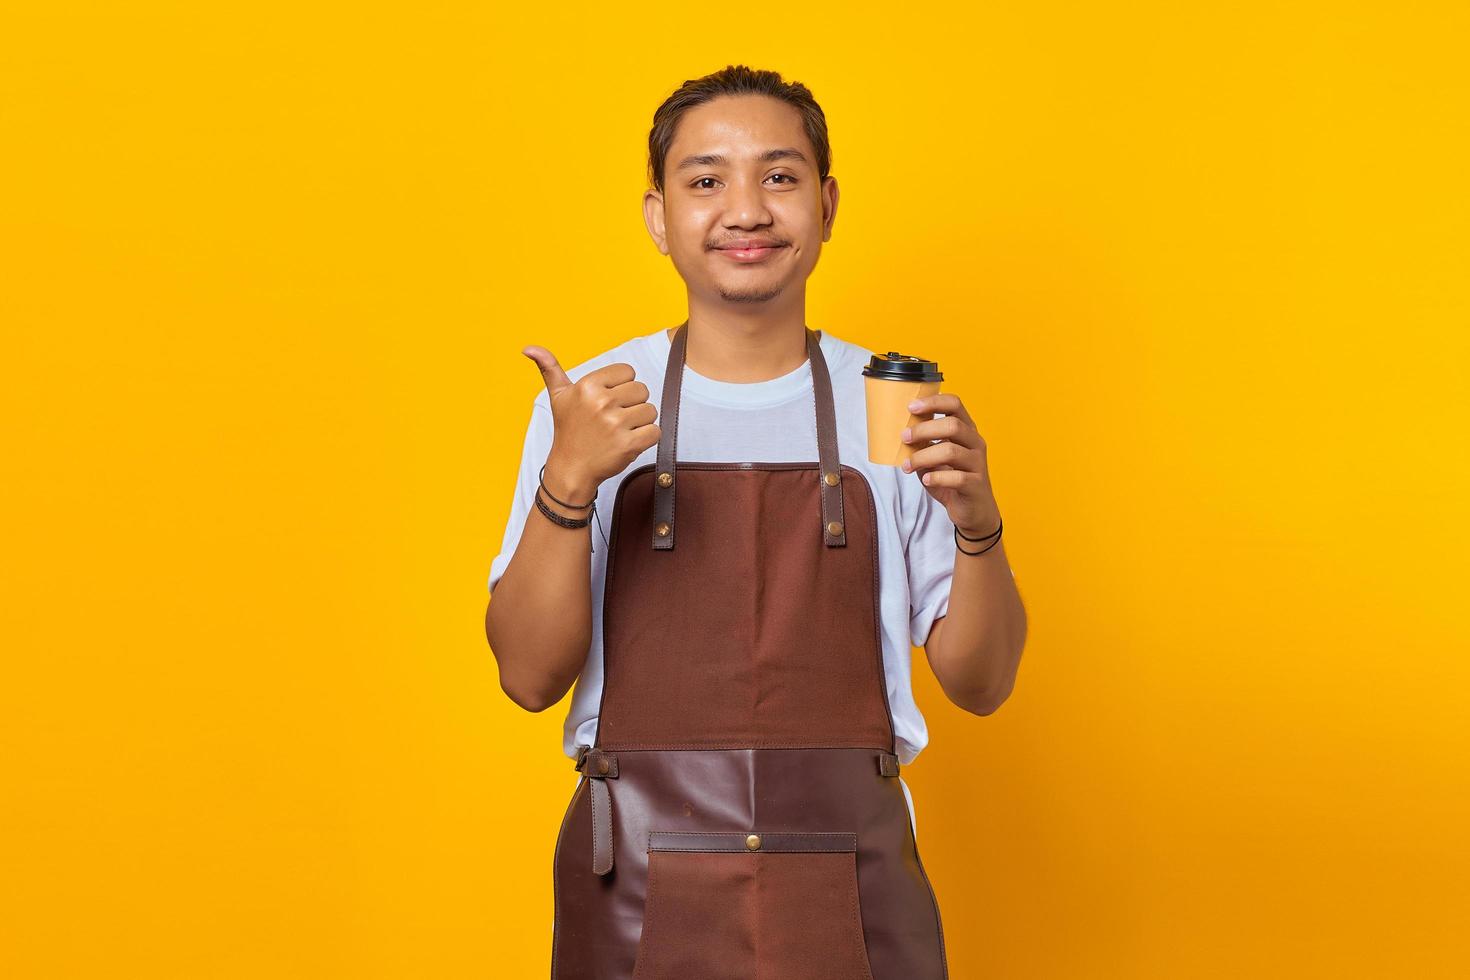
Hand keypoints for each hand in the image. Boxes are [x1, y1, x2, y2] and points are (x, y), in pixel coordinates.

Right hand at [522, 345, 660, 493]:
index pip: (628, 371)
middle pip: (642, 390)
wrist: (571, 468)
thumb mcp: (558, 396)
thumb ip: (549, 368)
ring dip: (640, 422)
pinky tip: (628, 441)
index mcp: (587, 386)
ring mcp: (615, 424)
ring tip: (620, 430)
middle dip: (632, 404)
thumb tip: (528, 348)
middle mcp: (601, 402)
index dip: (622, 386)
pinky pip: (655, 431)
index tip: (607, 401)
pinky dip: (647, 438)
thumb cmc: (568, 430)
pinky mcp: (628, 444)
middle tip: (614, 418)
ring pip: (650, 410)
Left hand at [900, 393, 1001, 536]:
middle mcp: (975, 443)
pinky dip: (936, 477)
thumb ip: (923, 445)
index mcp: (966, 430)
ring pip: (951, 451)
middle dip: (923, 429)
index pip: (955, 405)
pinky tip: (926, 479)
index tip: (911, 407)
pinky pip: (956, 477)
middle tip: (904, 438)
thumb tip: (900, 434)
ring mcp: (978, 464)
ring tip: (908, 465)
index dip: (934, 402)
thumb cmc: (952, 480)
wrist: (974, 510)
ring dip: (923, 456)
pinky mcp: (976, 485)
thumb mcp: (934, 458)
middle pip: (952, 425)